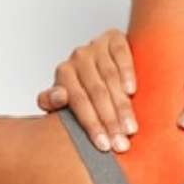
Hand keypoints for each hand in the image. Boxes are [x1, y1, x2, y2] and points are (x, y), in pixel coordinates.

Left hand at [36, 29, 137, 152]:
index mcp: (63, 73)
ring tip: (130, 129)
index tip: (103, 145)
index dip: (91, 124)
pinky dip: (127, 73)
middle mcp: (78, 57)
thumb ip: (52, 100)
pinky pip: (121, 55)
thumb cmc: (82, 86)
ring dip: (122, 105)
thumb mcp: (65, 98)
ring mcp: (96, 46)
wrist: (99, 58)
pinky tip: (131, 91)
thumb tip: (58, 97)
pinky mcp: (114, 38)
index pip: (77, 101)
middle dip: (110, 121)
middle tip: (121, 143)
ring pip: (110, 78)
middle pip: (96, 92)